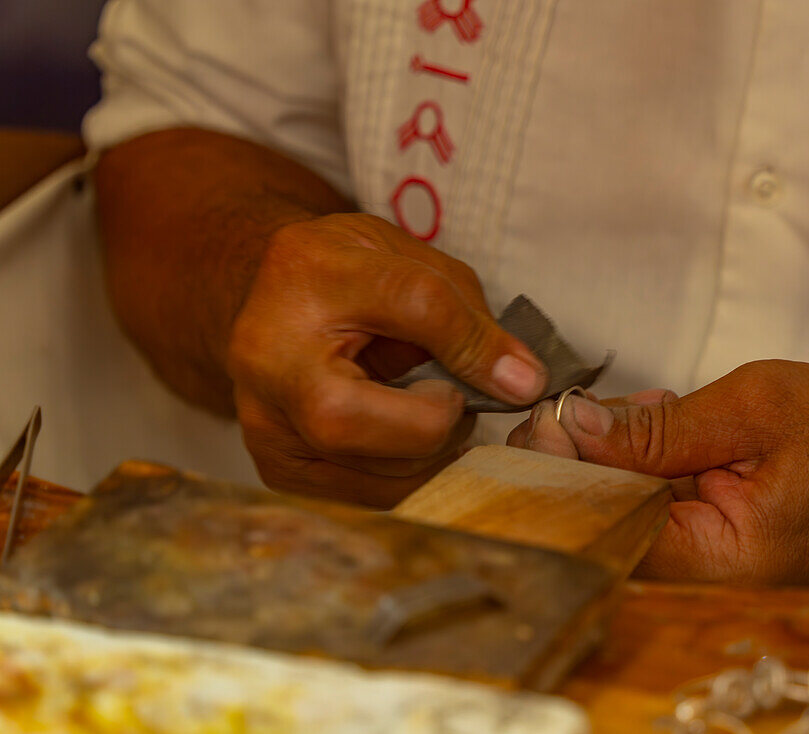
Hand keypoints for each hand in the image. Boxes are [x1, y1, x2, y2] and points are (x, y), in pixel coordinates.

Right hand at [229, 213, 546, 505]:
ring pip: (396, 479)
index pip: (418, 309)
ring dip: (434, 451)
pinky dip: (408, 471)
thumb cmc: (341, 275)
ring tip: (420, 407)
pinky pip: (375, 497)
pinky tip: (398, 435)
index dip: (478, 347)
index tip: (515, 374)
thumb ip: (467, 319)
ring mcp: (271, 433)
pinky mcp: (281, 474)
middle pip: (405, 433)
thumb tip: (525, 383)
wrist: (264, 298)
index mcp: (307, 287)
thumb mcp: (407, 263)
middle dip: (451, 419)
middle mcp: (274, 370)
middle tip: (452, 392)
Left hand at [509, 360, 808, 584]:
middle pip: (606, 519)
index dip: (562, 472)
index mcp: (715, 558)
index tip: (545, 416)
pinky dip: (649, 461)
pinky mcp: (714, 543)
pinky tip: (660, 420)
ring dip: (617, 454)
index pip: (603, 525)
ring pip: (628, 508)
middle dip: (583, 457)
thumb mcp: (758, 408)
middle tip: (576, 404)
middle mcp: (702, 576)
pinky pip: (659, 505)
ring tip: (635, 407)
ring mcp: (707, 564)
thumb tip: (575, 425)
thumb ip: (661, 426)